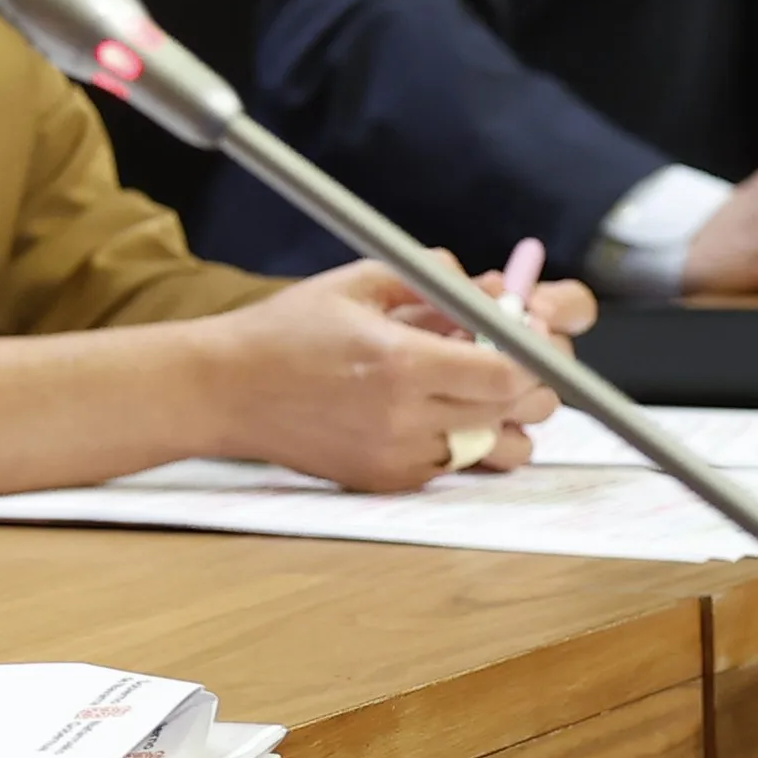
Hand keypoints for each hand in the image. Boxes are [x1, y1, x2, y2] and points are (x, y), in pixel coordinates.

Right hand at [200, 263, 571, 490]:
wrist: (223, 391)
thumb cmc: (284, 331)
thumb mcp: (354, 282)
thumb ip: (429, 276)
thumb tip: (485, 284)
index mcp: (401, 362)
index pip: (510, 371)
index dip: (534, 353)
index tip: (528, 334)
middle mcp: (407, 418)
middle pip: (520, 413)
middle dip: (529, 384)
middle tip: (507, 359)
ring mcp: (399, 457)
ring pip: (501, 451)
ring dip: (502, 421)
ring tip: (472, 393)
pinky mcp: (388, 481)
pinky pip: (456, 466)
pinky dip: (460, 441)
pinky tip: (426, 413)